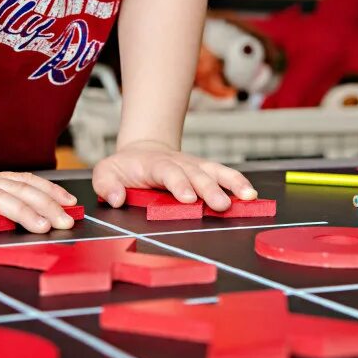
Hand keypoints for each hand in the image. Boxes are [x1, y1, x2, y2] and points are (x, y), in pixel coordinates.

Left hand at [92, 140, 256, 212]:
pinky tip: (251, 194)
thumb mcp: (106, 172)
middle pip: (196, 174)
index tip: (188, 198)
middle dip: (209, 189)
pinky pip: (224, 175)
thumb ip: (107, 185)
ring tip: (248, 197)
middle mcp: (179, 163)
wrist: (143, 152)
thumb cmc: (124, 167)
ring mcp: (194, 166)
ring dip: (232, 183)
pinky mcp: (205, 171)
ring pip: (215, 172)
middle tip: (221, 205)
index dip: (178, 184)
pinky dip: (238, 183)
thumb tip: (116, 199)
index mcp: (154, 165)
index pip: (168, 173)